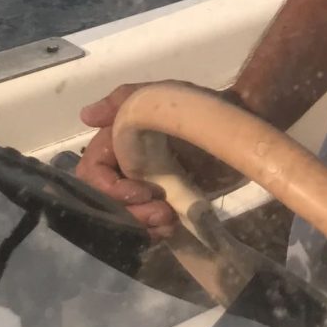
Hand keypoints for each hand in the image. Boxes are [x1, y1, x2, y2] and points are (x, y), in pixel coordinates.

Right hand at [76, 82, 242, 239]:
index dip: (110, 188)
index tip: (143, 192)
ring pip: (122, 215)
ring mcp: (144, 185)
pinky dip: (152, 230)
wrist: (240, 126)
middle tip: (161, 213)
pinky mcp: (163, 202)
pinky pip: (144, 223)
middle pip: (104, 199)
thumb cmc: (200, 107)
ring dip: (141, 224)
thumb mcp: (162, 96)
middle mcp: (124, 165)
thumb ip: (124, 100)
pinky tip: (171, 227)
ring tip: (169, 221)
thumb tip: (86, 116)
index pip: (93, 171)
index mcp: (118, 141)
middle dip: (127, 212)